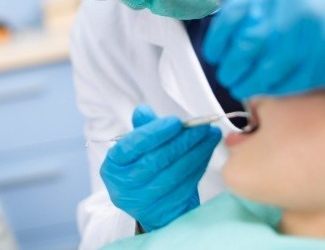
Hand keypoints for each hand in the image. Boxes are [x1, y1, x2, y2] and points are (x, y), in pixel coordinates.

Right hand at [100, 105, 221, 231]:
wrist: (150, 203)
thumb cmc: (142, 167)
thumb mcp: (137, 148)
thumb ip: (142, 128)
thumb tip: (143, 111)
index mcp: (113, 166)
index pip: (132, 146)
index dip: (155, 133)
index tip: (176, 121)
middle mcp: (124, 186)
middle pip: (156, 160)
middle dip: (182, 141)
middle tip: (202, 126)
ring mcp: (143, 202)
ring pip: (174, 174)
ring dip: (196, 152)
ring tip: (211, 135)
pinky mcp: (164, 211)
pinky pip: (186, 185)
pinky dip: (199, 166)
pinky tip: (207, 152)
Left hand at [203, 0, 324, 97]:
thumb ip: (262, 6)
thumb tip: (228, 31)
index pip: (231, 24)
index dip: (217, 45)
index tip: (215, 55)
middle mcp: (294, 18)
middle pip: (244, 55)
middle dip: (232, 71)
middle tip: (230, 78)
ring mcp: (316, 44)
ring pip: (269, 77)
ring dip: (253, 87)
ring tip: (248, 88)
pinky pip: (298, 86)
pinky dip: (282, 90)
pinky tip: (278, 87)